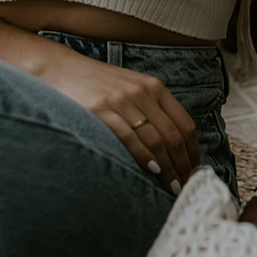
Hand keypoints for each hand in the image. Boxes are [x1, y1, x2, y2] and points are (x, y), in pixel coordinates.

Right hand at [41, 49, 199, 194]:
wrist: (61, 69)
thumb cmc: (98, 85)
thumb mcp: (132, 90)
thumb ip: (152, 111)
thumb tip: (173, 148)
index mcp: (155, 87)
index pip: (184, 124)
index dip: (193, 152)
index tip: (194, 172)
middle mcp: (142, 92)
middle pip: (173, 136)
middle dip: (183, 165)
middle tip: (186, 187)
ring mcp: (122, 101)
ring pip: (155, 140)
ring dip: (168, 168)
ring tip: (172, 187)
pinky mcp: (100, 110)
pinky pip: (129, 137)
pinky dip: (143, 156)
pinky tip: (152, 171)